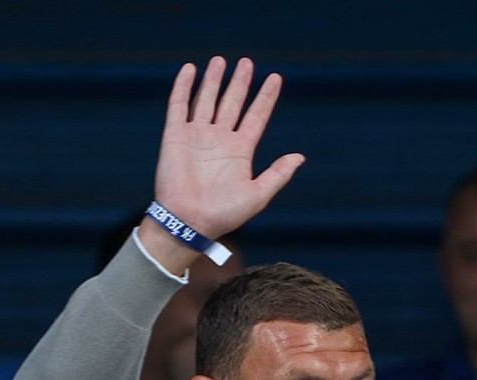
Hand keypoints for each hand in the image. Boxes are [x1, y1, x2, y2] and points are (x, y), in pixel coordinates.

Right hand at [153, 56, 304, 239]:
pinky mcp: (175, 136)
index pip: (256, 116)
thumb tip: (300, 157)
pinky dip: (184, 86)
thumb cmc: (224, 214)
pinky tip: (190, 69)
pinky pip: (179, 105)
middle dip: (240, 83)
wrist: (188, 222)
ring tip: (222, 60)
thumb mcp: (258, 195)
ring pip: (207, 100)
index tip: (276, 78)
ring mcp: (197, 136)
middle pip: (233, 103)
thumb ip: (278, 174)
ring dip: (214, 80)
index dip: (265, 97)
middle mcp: (220, 140)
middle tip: (247, 62)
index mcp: (240, 151)